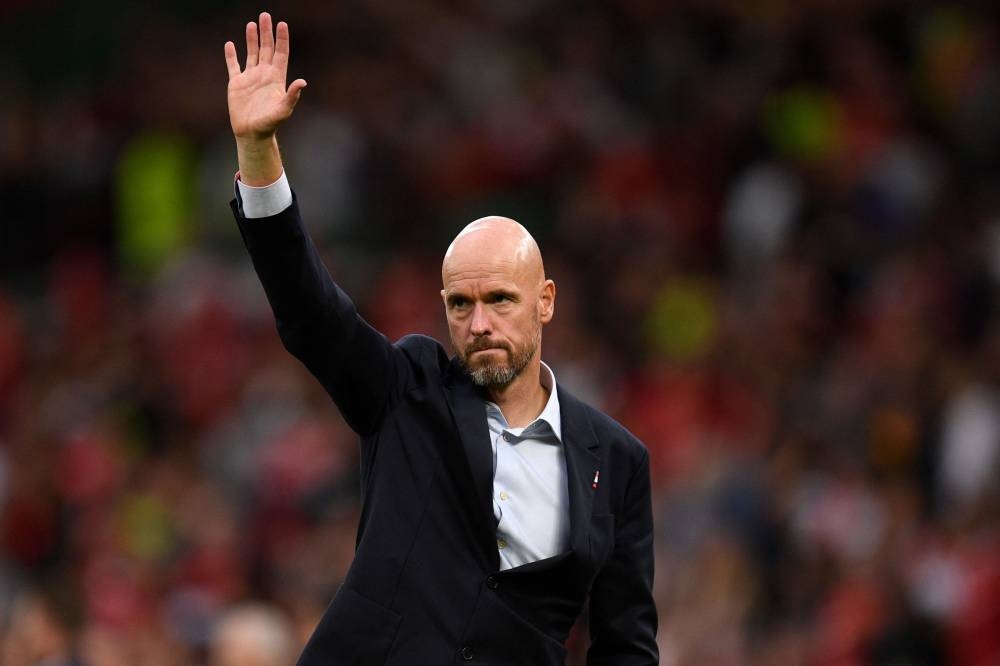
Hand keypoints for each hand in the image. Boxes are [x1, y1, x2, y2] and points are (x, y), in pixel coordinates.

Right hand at [224, 12, 306, 140]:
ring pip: (251, 53)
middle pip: (266, 49)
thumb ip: (292, 95)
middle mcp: (264, 75)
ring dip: (251, 39)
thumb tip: (303, 82)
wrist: (252, 134)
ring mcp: (250, 78)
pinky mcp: (236, 84)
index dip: (282, 39)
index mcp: (276, 78)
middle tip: (265, 15)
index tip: (281, 24)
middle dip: (266, 33)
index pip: (280, 53)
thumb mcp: (283, 110)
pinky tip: (230, 44)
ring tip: (252, 24)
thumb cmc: (269, 124)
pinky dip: (231, 55)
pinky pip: (233, 66)